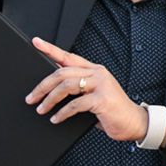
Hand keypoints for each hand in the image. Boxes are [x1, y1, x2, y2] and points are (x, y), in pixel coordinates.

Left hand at [27, 37, 147, 141]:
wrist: (134, 123)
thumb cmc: (112, 111)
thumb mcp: (93, 95)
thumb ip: (78, 89)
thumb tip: (52, 89)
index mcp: (95, 70)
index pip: (68, 56)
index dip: (51, 49)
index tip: (36, 42)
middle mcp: (98, 74)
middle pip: (62, 73)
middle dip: (43, 86)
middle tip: (31, 98)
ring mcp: (101, 85)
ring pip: (66, 86)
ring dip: (49, 100)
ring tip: (41, 109)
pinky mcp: (102, 99)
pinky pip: (75, 104)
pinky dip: (62, 113)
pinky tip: (56, 119)